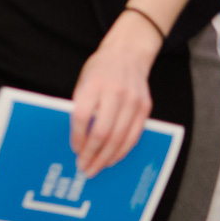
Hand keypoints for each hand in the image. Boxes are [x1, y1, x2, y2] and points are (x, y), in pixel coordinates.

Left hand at [69, 11, 160, 176]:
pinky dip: (122, 150)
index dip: (77, 136)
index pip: (82, 116)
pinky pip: (133, 136)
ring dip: (107, 157)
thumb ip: (81, 105)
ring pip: (119, 138)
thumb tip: (77, 138)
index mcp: (94, 84)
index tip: (74, 149)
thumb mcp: (84, 80)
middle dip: (92, 154)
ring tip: (96, 167)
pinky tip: (112, 157)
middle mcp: (115, 92)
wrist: (128, 53)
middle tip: (84, 167)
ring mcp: (133, 101)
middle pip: (102, 132)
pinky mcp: (145, 108)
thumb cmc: (101, 69)